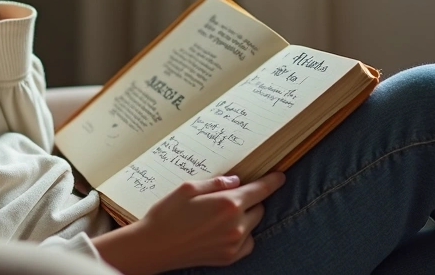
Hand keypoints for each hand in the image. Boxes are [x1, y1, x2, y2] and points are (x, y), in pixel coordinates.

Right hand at [92, 172, 286, 273]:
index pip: (260, 190)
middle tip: (230, 197)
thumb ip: (216, 182)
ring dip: (245, 217)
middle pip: (258, 208)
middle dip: (250, 200)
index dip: (273, 181)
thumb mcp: (188, 187)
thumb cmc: (167, 214)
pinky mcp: (228, 257)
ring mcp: (233, 244)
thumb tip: (236, 181)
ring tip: (222, 215)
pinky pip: (248, 243)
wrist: (154, 246)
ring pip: (253, 225)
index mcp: (227, 203)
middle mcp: (236, 225)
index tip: (280, 177)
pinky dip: (242, 235)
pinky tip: (225, 230)